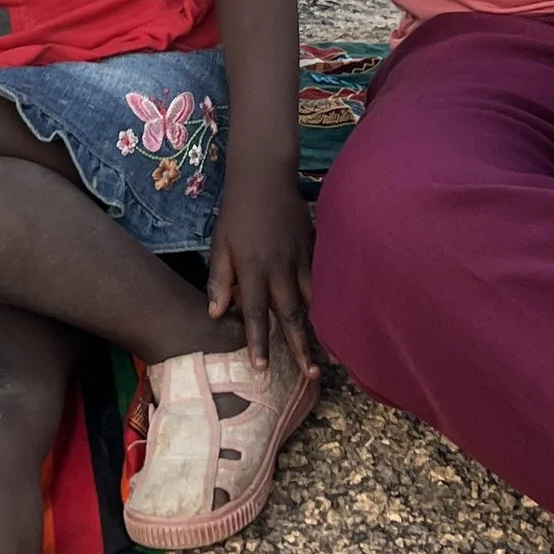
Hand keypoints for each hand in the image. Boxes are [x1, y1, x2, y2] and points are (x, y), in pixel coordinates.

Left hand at [206, 167, 315, 374]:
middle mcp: (279, 269)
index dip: (258, 342)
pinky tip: (338, 320)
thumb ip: (219, 279)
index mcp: (252, 270)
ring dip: (321, 331)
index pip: (254, 314)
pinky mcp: (314, 249)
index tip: (262, 368)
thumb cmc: (237, 213)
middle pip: (290, 316)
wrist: (265, 177)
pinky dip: (329, 303)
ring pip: (312, 302)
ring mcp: (301, 260)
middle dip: (300, 348)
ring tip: (331, 357)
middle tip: (311, 376)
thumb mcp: (219, 244)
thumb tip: (215, 314)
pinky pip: (322, 281)